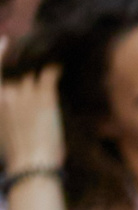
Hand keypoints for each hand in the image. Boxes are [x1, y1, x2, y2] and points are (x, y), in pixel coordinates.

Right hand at [0, 58, 62, 173]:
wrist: (31, 167)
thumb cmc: (17, 156)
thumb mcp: (2, 129)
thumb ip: (4, 109)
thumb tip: (7, 100)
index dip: (0, 54)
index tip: (5, 41)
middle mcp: (6, 93)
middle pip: (16, 69)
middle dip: (25, 61)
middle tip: (36, 52)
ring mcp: (25, 94)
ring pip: (31, 70)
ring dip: (40, 63)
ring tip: (50, 55)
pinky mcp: (44, 98)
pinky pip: (49, 74)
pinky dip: (55, 68)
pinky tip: (60, 65)